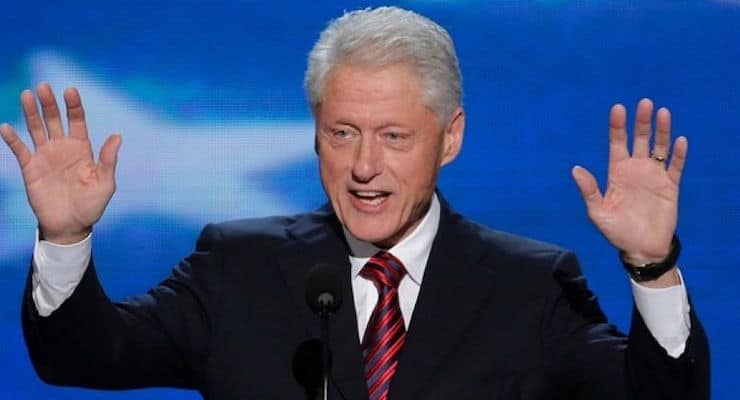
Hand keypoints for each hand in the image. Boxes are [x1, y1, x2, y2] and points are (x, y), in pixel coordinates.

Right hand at [1, 83, 121, 243]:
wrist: (71, 226)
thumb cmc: (92, 205)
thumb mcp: (106, 183)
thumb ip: (108, 160)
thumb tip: (116, 136)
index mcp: (82, 148)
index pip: (77, 121)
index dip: (74, 106)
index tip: (70, 90)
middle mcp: (62, 148)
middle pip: (55, 119)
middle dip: (50, 103)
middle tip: (43, 87)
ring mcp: (45, 156)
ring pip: (36, 129)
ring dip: (31, 112)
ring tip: (27, 95)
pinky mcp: (31, 169)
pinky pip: (20, 150)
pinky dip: (12, 139)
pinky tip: (6, 127)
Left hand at [572, 98, 685, 265]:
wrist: (641, 248)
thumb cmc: (616, 230)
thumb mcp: (598, 212)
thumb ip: (589, 190)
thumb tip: (575, 169)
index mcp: (617, 172)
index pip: (617, 143)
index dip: (617, 126)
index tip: (618, 108)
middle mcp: (635, 169)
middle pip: (639, 140)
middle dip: (641, 122)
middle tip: (645, 103)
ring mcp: (654, 176)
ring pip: (659, 148)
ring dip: (661, 131)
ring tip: (662, 112)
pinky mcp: (670, 186)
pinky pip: (675, 166)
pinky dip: (678, 154)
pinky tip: (679, 141)